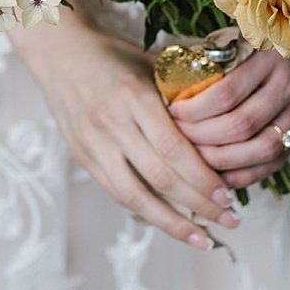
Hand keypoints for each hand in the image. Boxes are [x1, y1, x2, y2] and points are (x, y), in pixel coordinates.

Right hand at [12, 19, 239, 249]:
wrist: (59, 51)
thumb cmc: (113, 54)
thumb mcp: (152, 63)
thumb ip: (184, 91)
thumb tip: (225, 120)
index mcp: (133, 95)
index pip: (174, 149)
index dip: (203, 178)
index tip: (229, 195)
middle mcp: (111, 122)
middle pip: (160, 176)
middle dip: (199, 203)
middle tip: (229, 219)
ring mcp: (93, 142)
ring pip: (135, 195)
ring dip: (172, 222)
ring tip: (202, 238)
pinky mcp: (82, 155)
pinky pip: (116, 192)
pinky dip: (145, 212)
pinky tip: (168, 222)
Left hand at [169, 40, 289, 188]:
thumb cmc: (264, 39)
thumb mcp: (240, 37)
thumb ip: (210, 57)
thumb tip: (166, 84)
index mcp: (271, 57)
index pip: (227, 92)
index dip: (195, 109)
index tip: (171, 112)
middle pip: (241, 125)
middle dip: (202, 137)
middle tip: (175, 138)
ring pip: (260, 149)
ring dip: (220, 160)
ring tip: (192, 159)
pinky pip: (273, 163)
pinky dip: (243, 174)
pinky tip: (217, 175)